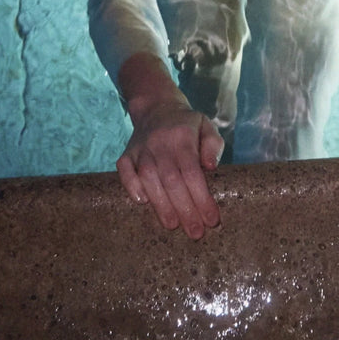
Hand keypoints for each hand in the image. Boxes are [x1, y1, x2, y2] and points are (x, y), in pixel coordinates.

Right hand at [116, 99, 223, 239]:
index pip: (192, 172)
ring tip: (173, 225)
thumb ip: (213, 145)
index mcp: (182, 137)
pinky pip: (124, 171)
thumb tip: (211, 167)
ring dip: (160, 204)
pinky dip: (131, 186)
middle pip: (171, 180)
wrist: (156, 107)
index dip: (201, 198)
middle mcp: (160, 143)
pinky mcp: (126, 154)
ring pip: (149, 179)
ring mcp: (141, 149)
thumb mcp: (207, 126)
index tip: (212, 220)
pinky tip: (142, 201)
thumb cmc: (187, 125)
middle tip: (195, 233)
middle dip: (184, 210)